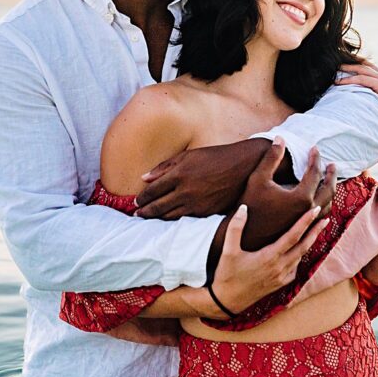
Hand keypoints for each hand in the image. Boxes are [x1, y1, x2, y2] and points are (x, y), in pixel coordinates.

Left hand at [136, 139, 272, 218]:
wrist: (242, 167)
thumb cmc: (214, 157)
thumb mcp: (188, 156)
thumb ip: (164, 167)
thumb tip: (144, 178)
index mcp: (179, 174)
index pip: (152, 191)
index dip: (142, 198)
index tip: (136, 202)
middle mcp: (186, 191)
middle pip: (158, 206)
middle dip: (145, 212)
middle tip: (136, 215)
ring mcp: (197, 204)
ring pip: (170, 216)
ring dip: (156, 218)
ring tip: (148, 219)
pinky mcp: (207, 212)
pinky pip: (185, 219)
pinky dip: (173, 220)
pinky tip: (168, 219)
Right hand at [209, 203, 330, 315]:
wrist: (227, 302)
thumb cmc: (227, 275)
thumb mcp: (228, 251)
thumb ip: (236, 227)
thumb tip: (244, 207)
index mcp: (269, 257)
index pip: (293, 236)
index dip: (306, 222)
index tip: (316, 210)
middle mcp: (279, 268)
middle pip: (303, 247)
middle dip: (315, 232)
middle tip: (325, 219)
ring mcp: (281, 278)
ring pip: (300, 258)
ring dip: (308, 244)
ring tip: (313, 232)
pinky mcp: (279, 285)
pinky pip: (294, 269)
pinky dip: (299, 258)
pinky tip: (297, 253)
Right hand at [238, 137, 335, 251]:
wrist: (243, 238)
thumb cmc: (248, 206)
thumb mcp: (258, 178)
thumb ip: (271, 157)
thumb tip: (280, 138)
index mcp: (301, 198)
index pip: (315, 173)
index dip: (315, 158)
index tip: (314, 149)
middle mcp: (308, 212)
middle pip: (328, 191)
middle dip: (331, 175)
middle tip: (331, 165)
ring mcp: (306, 225)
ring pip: (327, 207)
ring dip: (330, 192)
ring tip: (328, 183)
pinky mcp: (302, 232)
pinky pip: (320, 219)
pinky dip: (324, 207)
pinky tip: (319, 204)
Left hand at [337, 61, 377, 129]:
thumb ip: (375, 96)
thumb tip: (363, 100)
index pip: (368, 65)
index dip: (356, 61)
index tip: (343, 60)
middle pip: (364, 63)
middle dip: (350, 60)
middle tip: (336, 58)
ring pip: (362, 69)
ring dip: (348, 68)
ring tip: (335, 68)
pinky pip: (363, 79)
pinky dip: (350, 79)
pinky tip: (340, 82)